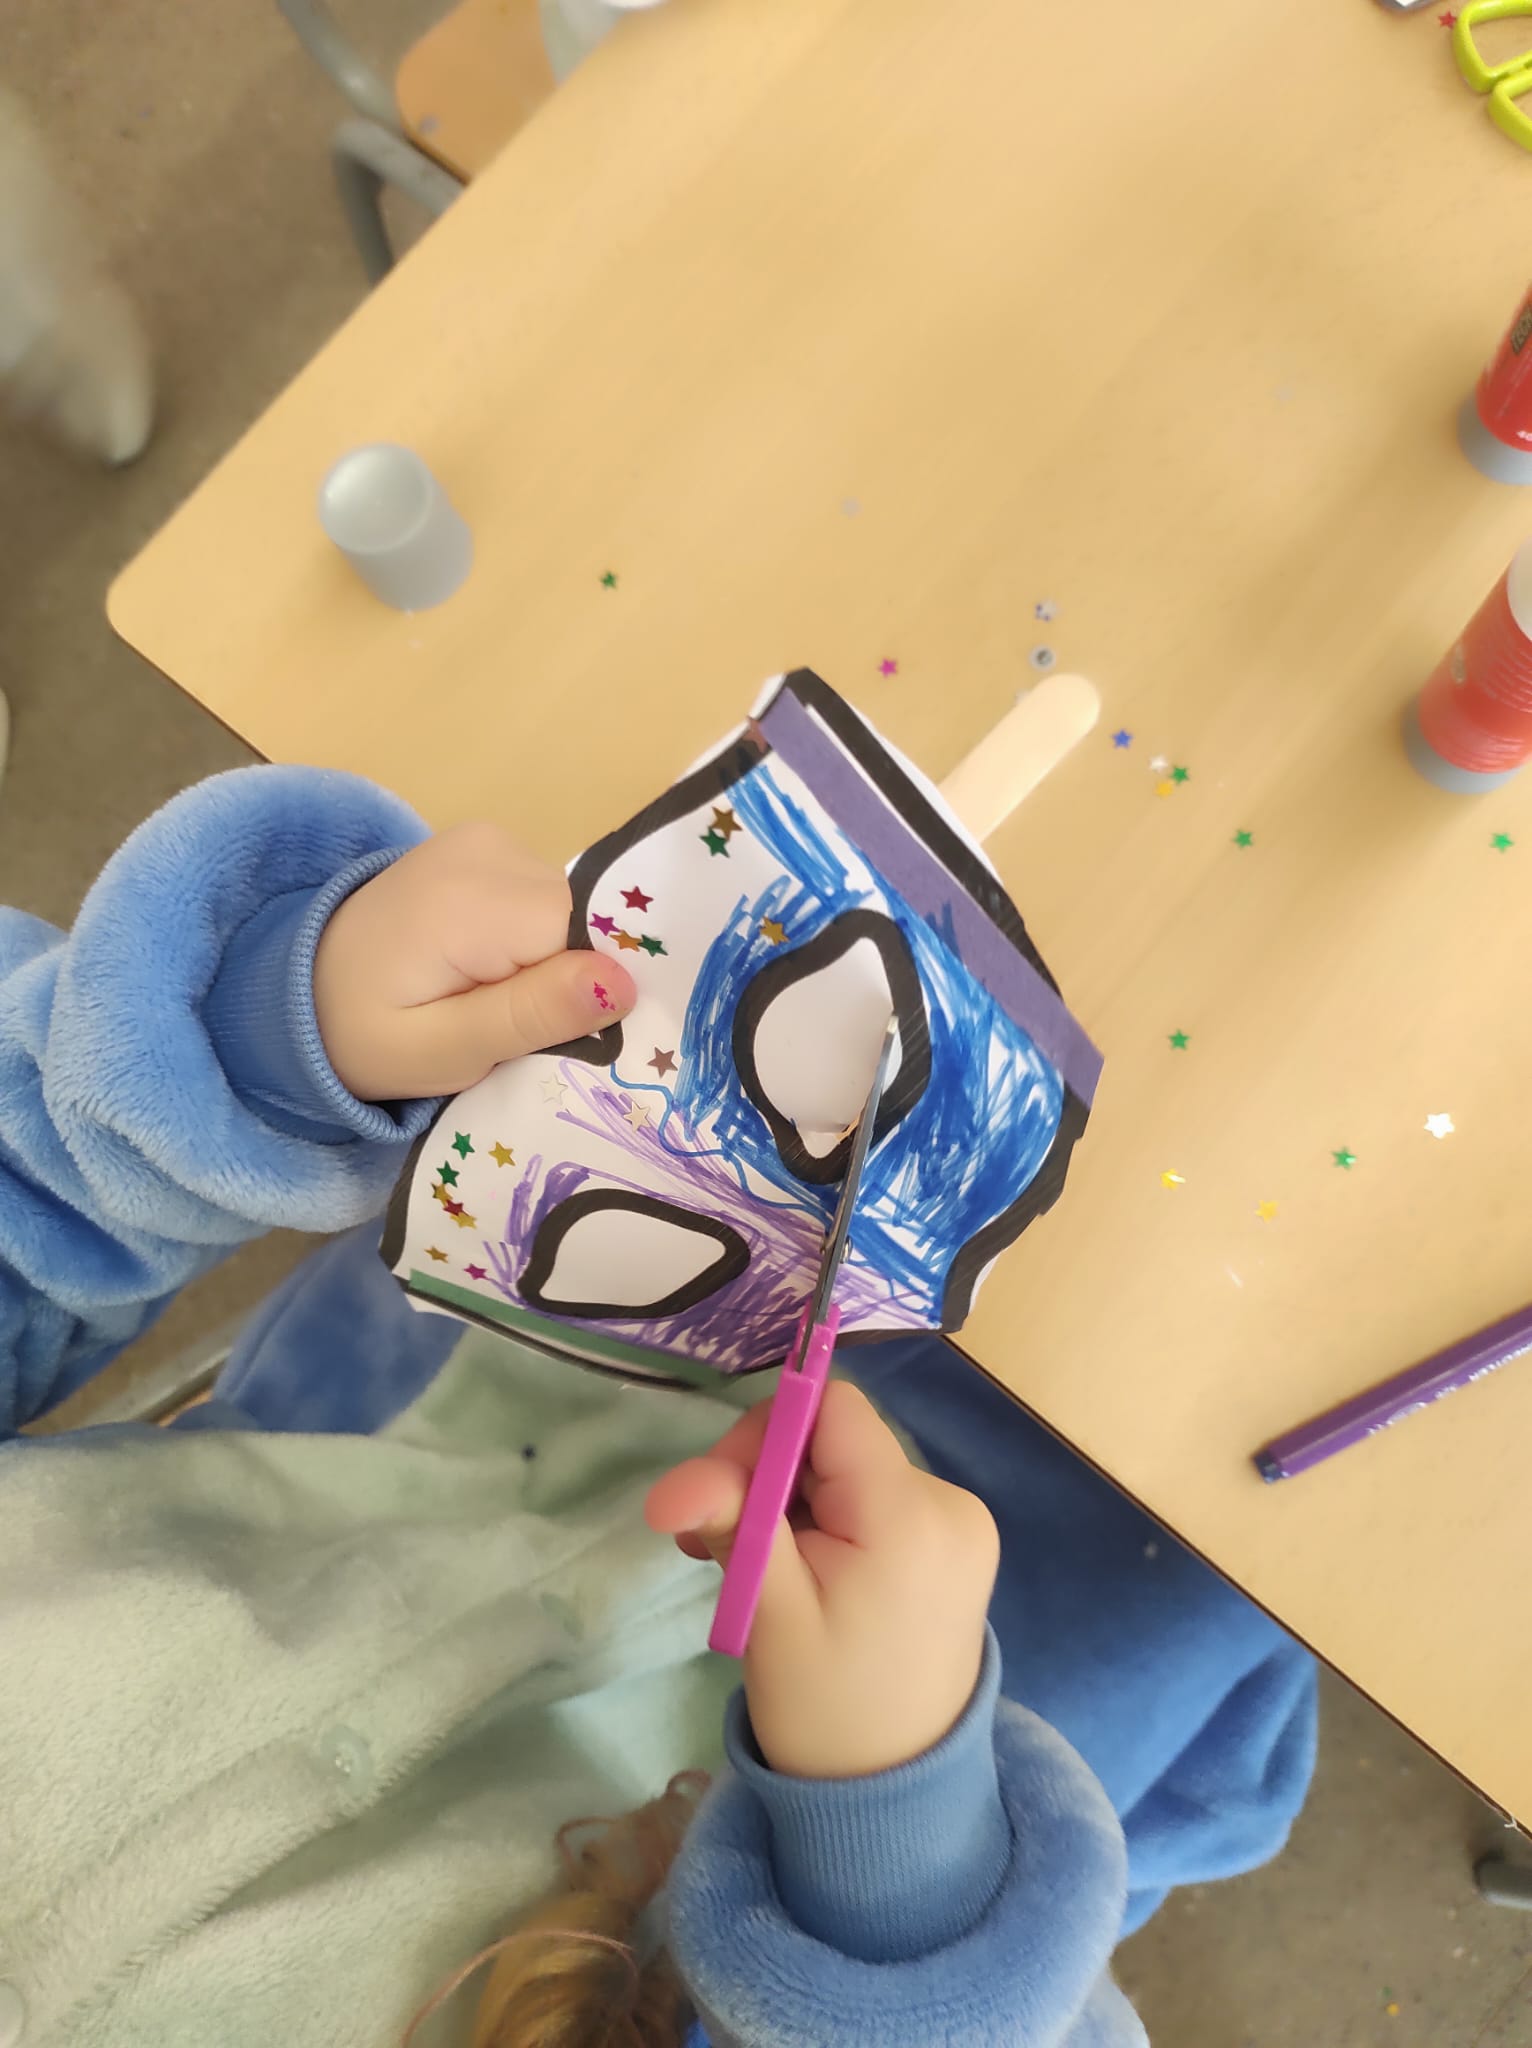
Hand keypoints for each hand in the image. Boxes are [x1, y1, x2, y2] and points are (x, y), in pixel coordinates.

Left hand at [313, 823, 635, 1102]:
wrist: (296, 987)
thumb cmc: (365, 1034)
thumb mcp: (440, 1052)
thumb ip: (529, 1016)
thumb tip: (623, 983)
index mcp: (469, 901)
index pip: (585, 940)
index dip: (577, 995)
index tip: (540, 1036)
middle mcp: (487, 849)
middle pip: (580, 920)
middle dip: (560, 980)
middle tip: (500, 1024)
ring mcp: (487, 838)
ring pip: (568, 910)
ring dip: (546, 961)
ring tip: (484, 995)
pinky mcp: (486, 843)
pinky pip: (544, 896)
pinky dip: (531, 938)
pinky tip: (484, 964)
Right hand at [645, 1380, 998, 1779]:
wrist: (896, 1797)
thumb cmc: (826, 1711)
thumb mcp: (769, 1615)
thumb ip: (735, 1526)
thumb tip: (675, 1481)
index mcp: (911, 1515)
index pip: (833, 1408)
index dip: (765, 1432)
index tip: (719, 1494)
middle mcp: (949, 1503)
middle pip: (834, 1439)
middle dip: (766, 1478)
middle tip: (711, 1545)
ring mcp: (959, 1524)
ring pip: (846, 1470)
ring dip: (789, 1505)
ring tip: (755, 1574)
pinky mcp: (953, 1545)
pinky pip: (873, 1501)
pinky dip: (826, 1523)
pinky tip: (797, 1575)